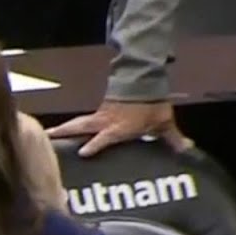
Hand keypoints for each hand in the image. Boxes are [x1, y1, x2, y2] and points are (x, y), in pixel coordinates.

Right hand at [45, 100, 192, 156]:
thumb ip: (172, 138)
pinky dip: (74, 124)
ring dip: (64, 128)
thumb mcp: (163, 122)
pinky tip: (68, 128)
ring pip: (79, 122)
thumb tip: (188, 149)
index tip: (82, 153)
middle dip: (64, 132)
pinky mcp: (102, 109)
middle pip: (80, 126)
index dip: (93, 145)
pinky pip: (86, 119)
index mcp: (118, 127)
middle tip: (47, 136)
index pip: (103, 138)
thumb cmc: (151, 105)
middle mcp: (105, 121)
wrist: (145, 81)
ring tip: (48, 133)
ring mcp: (101, 114)